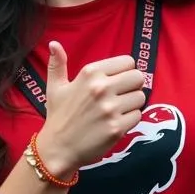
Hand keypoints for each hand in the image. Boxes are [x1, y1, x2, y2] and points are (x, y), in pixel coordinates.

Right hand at [35, 43, 146, 177]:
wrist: (57, 150)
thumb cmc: (58, 116)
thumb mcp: (55, 87)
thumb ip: (58, 64)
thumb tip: (54, 43)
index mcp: (90, 73)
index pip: (128, 62)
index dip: (126, 71)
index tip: (118, 81)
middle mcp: (102, 88)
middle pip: (138, 77)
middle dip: (133, 86)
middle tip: (121, 96)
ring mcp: (110, 109)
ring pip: (140, 97)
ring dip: (133, 104)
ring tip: (117, 110)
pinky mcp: (117, 127)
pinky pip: (138, 116)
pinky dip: (130, 120)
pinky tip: (116, 122)